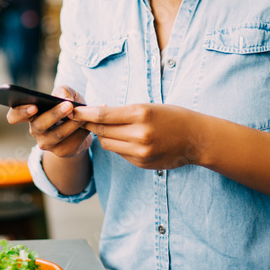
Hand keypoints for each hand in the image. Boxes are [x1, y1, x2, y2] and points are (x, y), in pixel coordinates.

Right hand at [5, 86, 92, 157]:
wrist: (81, 127)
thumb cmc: (69, 107)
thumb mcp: (67, 95)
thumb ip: (64, 91)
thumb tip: (63, 98)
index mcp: (30, 114)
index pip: (14, 116)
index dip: (20, 112)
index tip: (33, 106)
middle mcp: (35, 129)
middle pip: (39, 125)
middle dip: (55, 114)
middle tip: (69, 105)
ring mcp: (46, 143)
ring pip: (58, 134)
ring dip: (72, 123)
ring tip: (83, 114)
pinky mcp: (61, 151)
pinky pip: (71, 142)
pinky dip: (82, 131)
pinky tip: (89, 124)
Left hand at [68, 103, 206, 169]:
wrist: (197, 138)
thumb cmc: (173, 116)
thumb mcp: (149, 106)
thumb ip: (124, 112)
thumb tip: (98, 112)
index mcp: (141, 114)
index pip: (103, 115)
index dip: (85, 114)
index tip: (73, 111)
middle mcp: (139, 134)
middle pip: (102, 131)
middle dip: (89, 124)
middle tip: (79, 119)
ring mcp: (141, 152)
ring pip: (108, 144)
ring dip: (103, 135)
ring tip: (105, 126)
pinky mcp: (142, 163)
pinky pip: (120, 153)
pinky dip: (117, 145)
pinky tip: (124, 138)